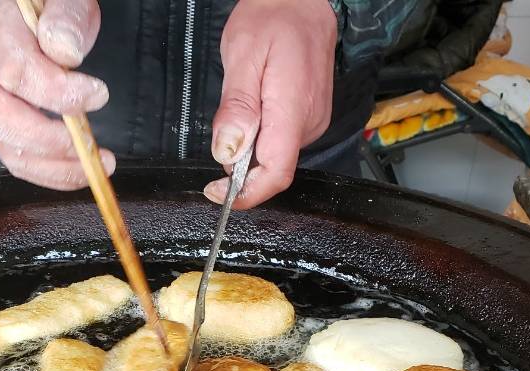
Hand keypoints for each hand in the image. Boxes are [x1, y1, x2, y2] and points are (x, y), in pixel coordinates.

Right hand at [0, 0, 111, 189]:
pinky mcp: (4, 127)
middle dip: (47, 139)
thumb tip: (65, 52)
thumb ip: (65, 17)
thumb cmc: (51, 8)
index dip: (57, 92)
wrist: (31, 14)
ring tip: (94, 166)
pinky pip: (18, 160)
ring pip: (6, 147)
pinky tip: (79, 172)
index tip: (99, 94)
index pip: (17, 72)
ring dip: (52, 167)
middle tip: (90, 143)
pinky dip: (50, 174)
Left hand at [205, 0, 336, 208]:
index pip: (276, 172)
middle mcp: (310, 122)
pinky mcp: (310, 118)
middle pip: (271, 167)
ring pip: (274, 155)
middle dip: (240, 164)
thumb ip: (237, 107)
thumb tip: (227, 153)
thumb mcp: (242, 56)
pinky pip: (281, 140)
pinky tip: (256, 104)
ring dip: (250, 145)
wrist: (303, 1)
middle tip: (225, 126)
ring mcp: (313, 121)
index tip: (216, 192)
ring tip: (244, 101)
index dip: (245, 193)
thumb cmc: (273, 18)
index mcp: (293, 109)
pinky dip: (261, 135)